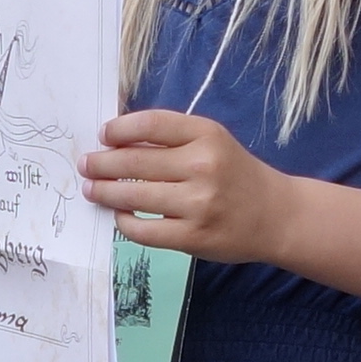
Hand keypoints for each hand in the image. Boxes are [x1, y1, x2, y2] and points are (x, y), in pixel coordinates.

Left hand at [82, 109, 296, 261]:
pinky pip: (143, 230)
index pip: (150, 124)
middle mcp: (202, 166)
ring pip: (133, 196)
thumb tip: (116, 140)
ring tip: (92, 189)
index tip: (104, 136)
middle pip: (134, 161)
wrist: (275, 214)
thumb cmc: (236, 173)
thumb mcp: (213, 142)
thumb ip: (172, 138)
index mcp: (207, 135)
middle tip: (85, 164)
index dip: (118, 129)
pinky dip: (124, 222)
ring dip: (104, 192)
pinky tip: (120, 215)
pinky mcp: (192, 237)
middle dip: (101, 163)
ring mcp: (197, 204)